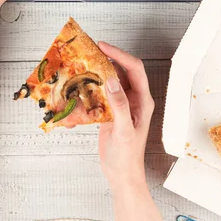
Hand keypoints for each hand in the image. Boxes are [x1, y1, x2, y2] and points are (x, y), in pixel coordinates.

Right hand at [97, 42, 154, 192]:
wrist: (121, 174)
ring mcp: (121, 104)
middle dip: (107, 58)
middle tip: (90, 50)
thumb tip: (112, 81)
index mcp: (142, 100)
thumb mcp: (124, 130)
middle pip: (122, 70)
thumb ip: (119, 106)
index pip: (134, 69)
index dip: (120, 55)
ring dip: (97, 72)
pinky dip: (90, 88)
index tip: (103, 47)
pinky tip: (78, 87)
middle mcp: (133, 99)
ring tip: (82, 64)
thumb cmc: (127, 156)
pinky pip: (100, 93)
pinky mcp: (109, 111)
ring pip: (110, 80)